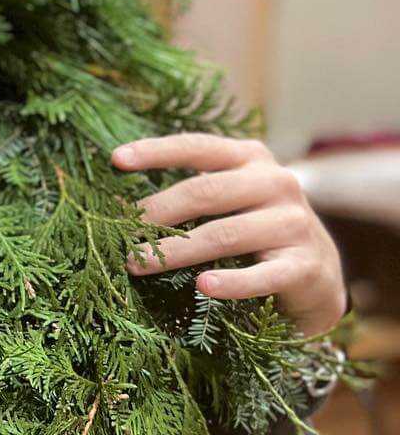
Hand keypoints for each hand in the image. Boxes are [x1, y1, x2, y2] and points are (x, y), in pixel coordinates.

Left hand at [112, 133, 346, 340]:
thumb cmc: (257, 231)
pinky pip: (262, 275)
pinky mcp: (305, 264)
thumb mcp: (232, 200)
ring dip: (174, 251)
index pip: (197, 147)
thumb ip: (196, 191)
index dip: (155, 151)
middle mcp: (276, 182)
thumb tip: (124, 204)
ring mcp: (294, 223)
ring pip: (223, 235)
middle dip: (155, 213)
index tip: (116, 160)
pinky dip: (232, 283)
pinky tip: (204, 287)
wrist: (318, 274)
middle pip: (204, 192)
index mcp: (251, 158)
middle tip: (117, 232)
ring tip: (136, 264)